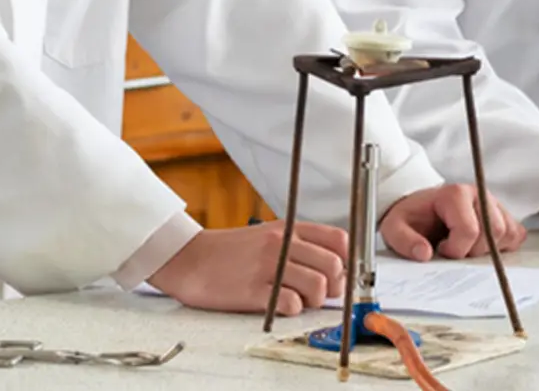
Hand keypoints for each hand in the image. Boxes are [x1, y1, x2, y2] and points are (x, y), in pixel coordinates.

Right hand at [148, 221, 347, 316]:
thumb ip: (299, 246)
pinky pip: (290, 303)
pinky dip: (292, 310)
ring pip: (317, 286)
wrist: (190, 259)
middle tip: (319, 294)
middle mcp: (282, 244)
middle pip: (333, 266)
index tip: (340, 274)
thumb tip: (333, 269)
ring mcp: (268, 266)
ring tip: (298, 301)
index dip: (348, 261)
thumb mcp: (269, 236)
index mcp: (289, 229)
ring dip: (313, 301)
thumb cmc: (231, 252)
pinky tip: (280, 306)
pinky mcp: (253, 290)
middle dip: (333, 287)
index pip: (338, 240)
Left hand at [380, 183, 527, 260]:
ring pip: (507, 233)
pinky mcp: (502, 215)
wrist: (420, 210)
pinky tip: (482, 247)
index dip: (456, 250)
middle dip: (473, 251)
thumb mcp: (394, 228)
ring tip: (467, 248)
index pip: (470, 229)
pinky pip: (516, 234)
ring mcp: (493, 204)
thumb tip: (424, 254)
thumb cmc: (412, 218)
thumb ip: (404, 240)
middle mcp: (478, 195)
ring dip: (488, 249)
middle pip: (493, 232)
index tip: (441, 251)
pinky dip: (503, 247)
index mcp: (454, 194)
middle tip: (454, 251)